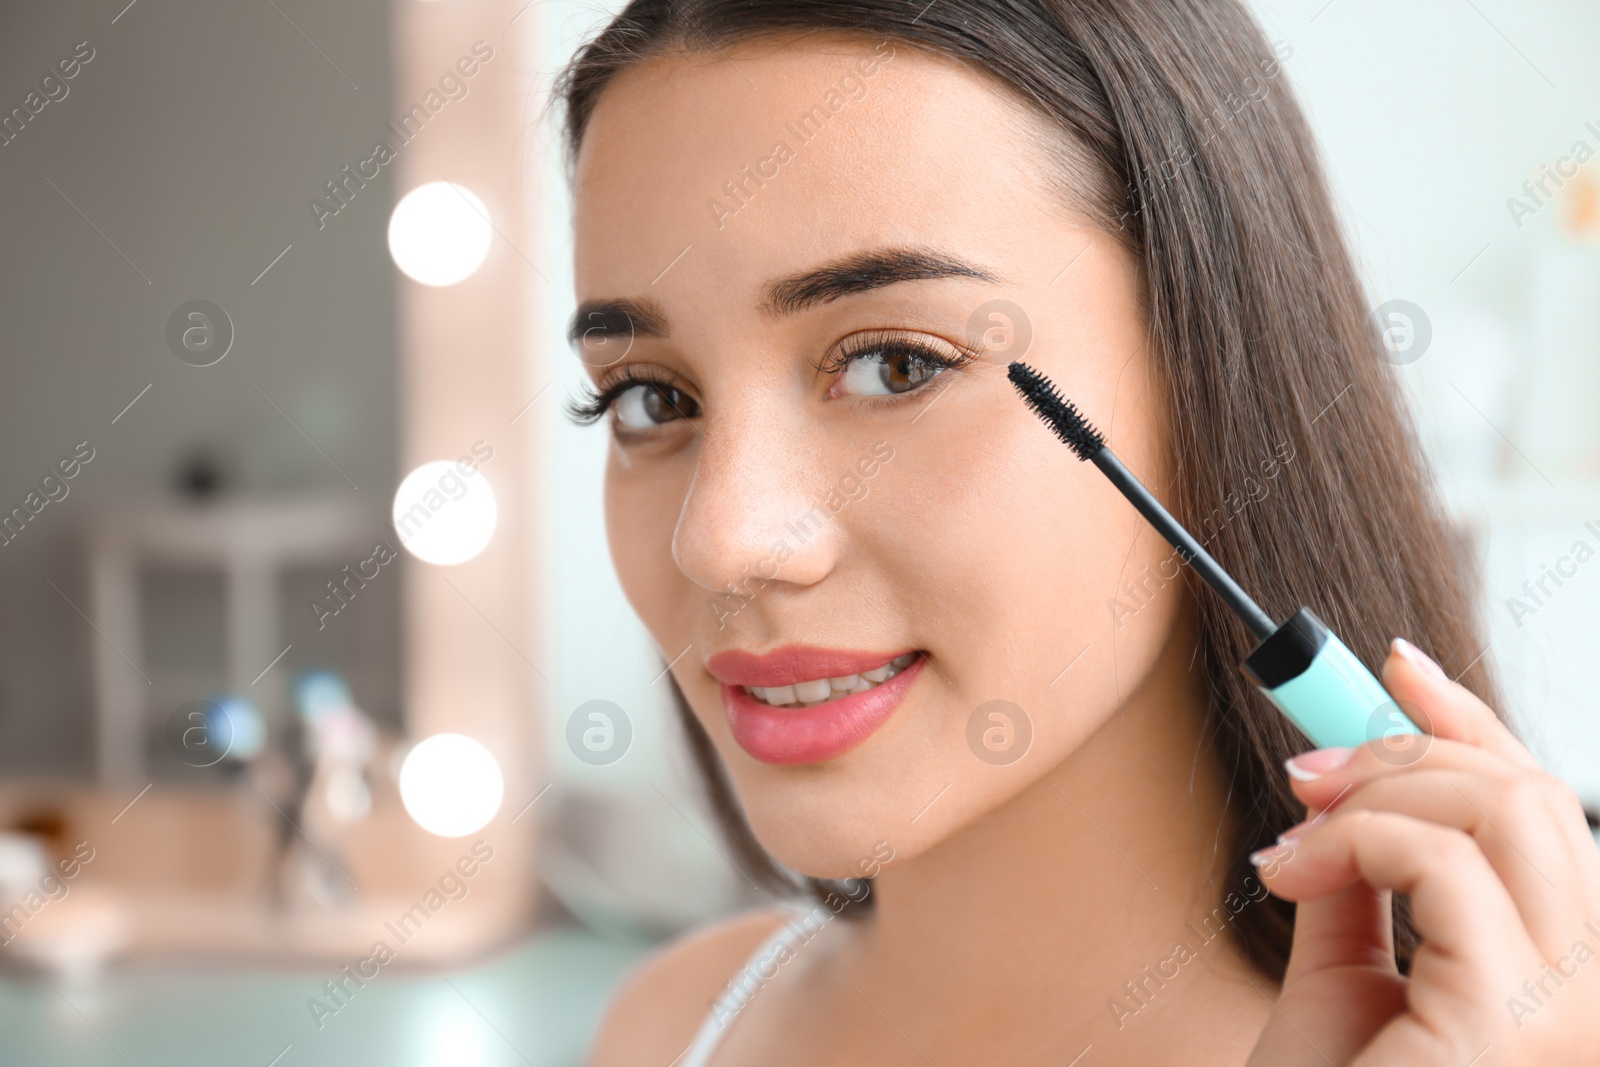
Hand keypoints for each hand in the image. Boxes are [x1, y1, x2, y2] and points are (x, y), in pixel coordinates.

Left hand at [1244, 638, 1599, 1065]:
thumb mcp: (1347, 974)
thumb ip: (1364, 885)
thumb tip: (1339, 789)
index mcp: (1569, 975)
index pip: (1551, 814)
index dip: (1477, 725)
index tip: (1396, 665)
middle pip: (1536, 798)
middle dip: (1408, 749)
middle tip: (1305, 772)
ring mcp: (1581, 1011)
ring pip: (1506, 813)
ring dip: (1379, 793)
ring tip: (1293, 833)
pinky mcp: (1521, 1021)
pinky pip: (1445, 866)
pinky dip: (1353, 843)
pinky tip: (1282, 874)